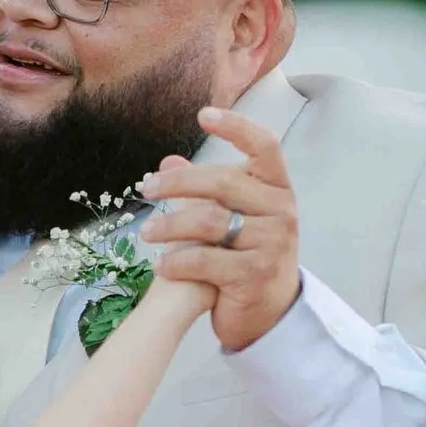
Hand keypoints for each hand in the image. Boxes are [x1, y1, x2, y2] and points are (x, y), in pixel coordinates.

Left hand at [135, 103, 301, 351]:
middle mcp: (281, 211)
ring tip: (144, 233)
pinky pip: (206, 259)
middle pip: (223, 182)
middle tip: (146, 189)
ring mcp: (271, 243)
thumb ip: (205, 191)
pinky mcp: (255, 274)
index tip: (203, 115)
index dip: (236, 126)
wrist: (271, 311)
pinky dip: (178, 261)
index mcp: (277, 188)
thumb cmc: (248, 255)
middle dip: (178, 184)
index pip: (264, 146)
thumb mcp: (234, 217)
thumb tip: (168, 161)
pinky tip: (159, 264)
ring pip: (209, 221)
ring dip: (170, 225)